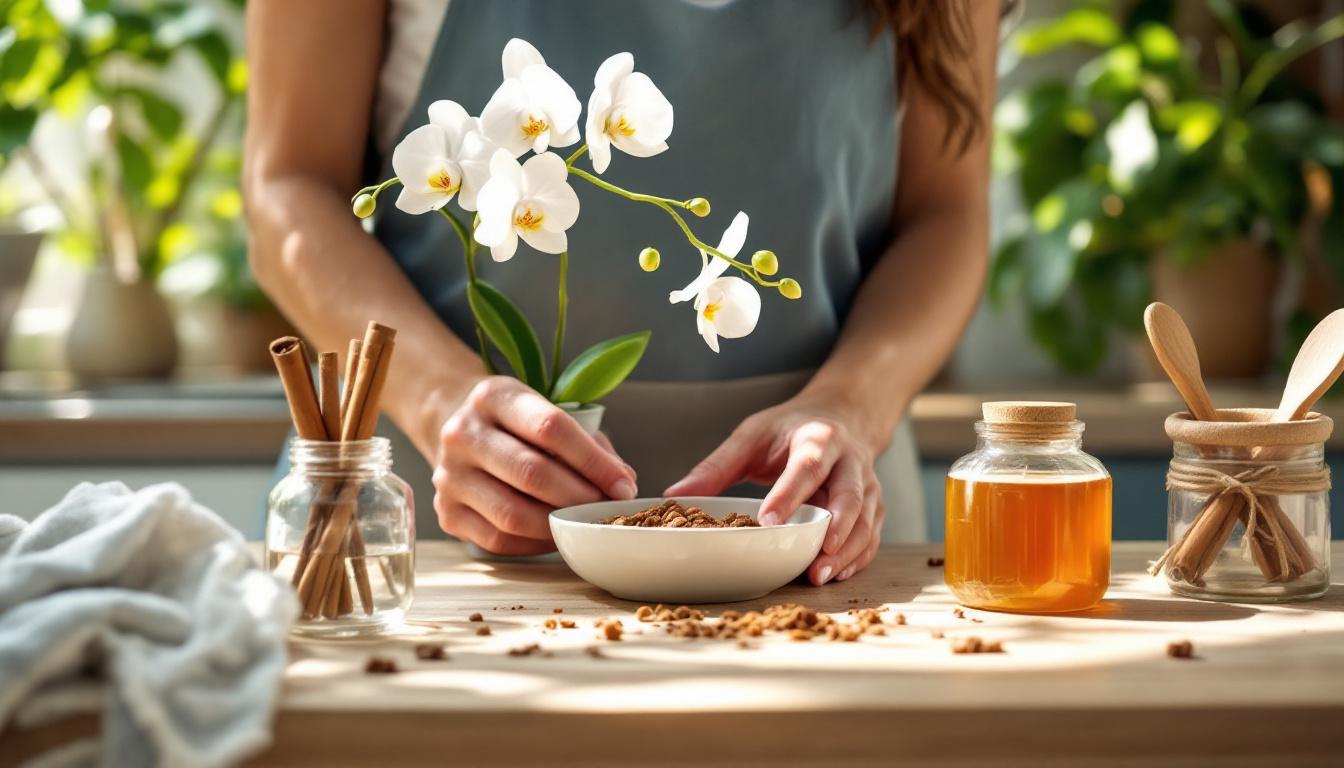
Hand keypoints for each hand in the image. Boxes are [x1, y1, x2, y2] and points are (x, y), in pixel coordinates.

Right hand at [432, 376, 637, 554]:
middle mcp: (463, 433)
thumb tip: (623, 483)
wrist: (460, 431)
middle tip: (606, 508)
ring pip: (513, 513)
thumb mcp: (548, 414)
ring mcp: (449, 475)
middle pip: (532, 472)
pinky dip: (535, 543)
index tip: (623, 486)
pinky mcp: (446, 512)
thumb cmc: (518, 425)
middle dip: (580, 497)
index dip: (594, 462)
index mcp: (493, 396)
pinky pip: (498, 539)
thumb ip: (590, 445)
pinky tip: (554, 534)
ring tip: (582, 523)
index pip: (551, 427)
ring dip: (558, 524)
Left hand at [665, 394, 884, 584]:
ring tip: (820, 576)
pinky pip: (872, 535)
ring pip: (866, 520)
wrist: (843, 415)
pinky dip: (858, 556)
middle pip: (850, 496)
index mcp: (818, 438)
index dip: (789, 495)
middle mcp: (850, 461)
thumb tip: (674, 495)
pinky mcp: (874, 505)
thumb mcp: (751, 435)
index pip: (806, 467)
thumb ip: (716, 466)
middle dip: (835, 529)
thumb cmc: (790, 428)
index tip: (768, 522)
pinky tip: (836, 573)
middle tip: (814, 560)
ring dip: (846, 551)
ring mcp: (868, 484)